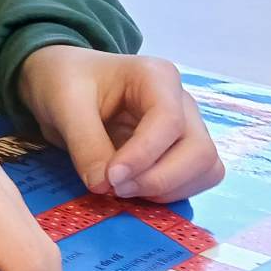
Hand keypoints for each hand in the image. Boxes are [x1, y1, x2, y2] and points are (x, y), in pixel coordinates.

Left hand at [18, 46, 222, 201]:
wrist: (64, 81)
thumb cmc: (65, 81)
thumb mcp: (65, 105)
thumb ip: (85, 144)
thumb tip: (104, 187)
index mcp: (156, 76)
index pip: (169, 121)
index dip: (144, 156)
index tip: (110, 178)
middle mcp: (181, 101)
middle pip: (199, 151)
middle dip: (159, 179)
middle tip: (114, 189)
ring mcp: (186, 127)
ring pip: (205, 170)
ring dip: (166, 190)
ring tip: (122, 189)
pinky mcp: (180, 152)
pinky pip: (194, 181)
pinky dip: (169, 194)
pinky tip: (134, 190)